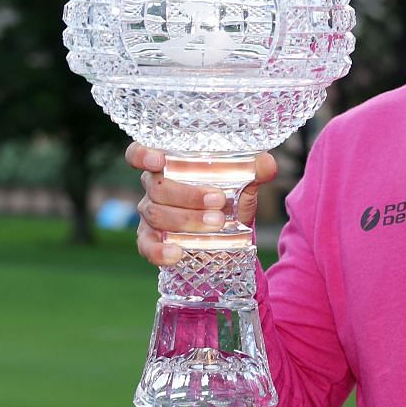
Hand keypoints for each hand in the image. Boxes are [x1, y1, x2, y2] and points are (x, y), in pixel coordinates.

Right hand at [126, 143, 277, 267]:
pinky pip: (146, 246)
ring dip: (186, 220)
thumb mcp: (242, 184)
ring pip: (156, 214)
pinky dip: (159, 251)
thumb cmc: (227, 197)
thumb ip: (253, 171)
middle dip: (188, 195)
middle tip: (219, 201)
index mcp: (168, 164)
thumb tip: (266, 163)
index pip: (139, 153)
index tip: (158, 160)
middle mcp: (153, 187)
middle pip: (157, 187)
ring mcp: (149, 214)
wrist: (228, 232)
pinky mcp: (150, 239)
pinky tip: (177, 253)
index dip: (142, 155)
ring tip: (217, 223)